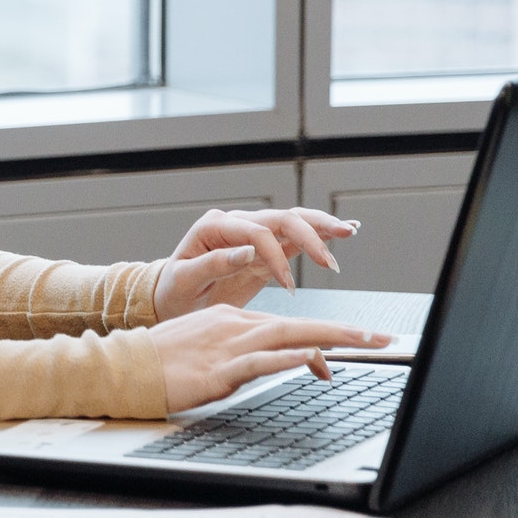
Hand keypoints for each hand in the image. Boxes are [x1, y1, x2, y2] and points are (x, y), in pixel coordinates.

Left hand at [152, 206, 360, 320]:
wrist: (170, 298)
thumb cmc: (173, 291)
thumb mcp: (183, 281)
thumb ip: (212, 265)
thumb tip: (246, 251)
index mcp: (213, 228)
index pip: (255, 233)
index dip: (275, 257)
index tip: (287, 286)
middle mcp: (235, 225)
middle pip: (281, 219)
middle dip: (310, 235)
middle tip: (330, 261)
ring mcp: (252, 235)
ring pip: (293, 222)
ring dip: (321, 227)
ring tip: (348, 232)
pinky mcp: (264, 251)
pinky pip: (294, 238)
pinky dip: (319, 235)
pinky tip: (343, 230)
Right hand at [152, 305, 390, 410]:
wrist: (121, 367)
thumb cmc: (158, 363)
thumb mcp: (205, 352)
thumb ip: (241, 355)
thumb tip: (278, 366)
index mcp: (230, 320)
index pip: (288, 328)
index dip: (325, 336)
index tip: (356, 343)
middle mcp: (233, 326)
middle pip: (299, 326)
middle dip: (346, 332)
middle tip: (384, 338)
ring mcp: (226, 346)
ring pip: (288, 338)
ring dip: (330, 339)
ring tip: (366, 343)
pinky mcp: (217, 370)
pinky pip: (257, 363)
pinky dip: (285, 360)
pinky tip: (308, 360)